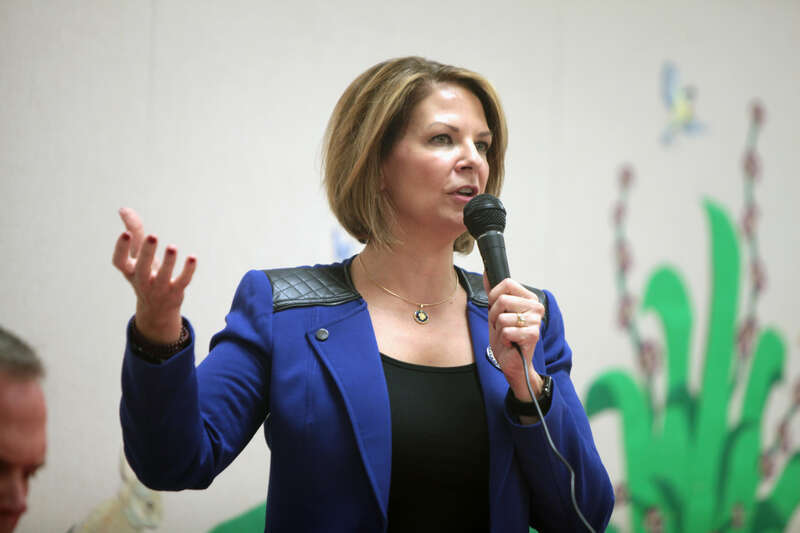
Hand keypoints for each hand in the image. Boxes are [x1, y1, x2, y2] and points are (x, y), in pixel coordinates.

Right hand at [112, 208, 196, 342]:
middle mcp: (142, 281)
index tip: (125, 233)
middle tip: (153, 235)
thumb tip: (124, 209)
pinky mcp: (175, 292)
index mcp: (130, 271)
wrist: (157, 308)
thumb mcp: (138, 255)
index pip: (119, 261)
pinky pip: (182, 282)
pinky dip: (188, 271)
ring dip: (169, 262)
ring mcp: (159, 288)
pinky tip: (192, 258)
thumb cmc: (146, 273)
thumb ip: (134, 232)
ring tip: (172, 247)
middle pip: (142, 269)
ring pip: (164, 277)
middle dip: (147, 253)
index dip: (121, 248)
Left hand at [485, 275, 544, 401]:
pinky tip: (511, 343)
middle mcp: (536, 307)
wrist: (512, 362)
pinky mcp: (533, 334)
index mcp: (529, 298)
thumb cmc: (506, 337)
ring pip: (502, 317)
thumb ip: (493, 292)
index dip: (494, 296)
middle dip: (494, 315)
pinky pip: (506, 331)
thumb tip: (487, 272)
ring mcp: (536, 320)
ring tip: (506, 335)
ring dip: (498, 329)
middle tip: (501, 326)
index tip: (496, 309)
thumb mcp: (496, 312)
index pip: (507, 283)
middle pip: (502, 299)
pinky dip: (504, 339)